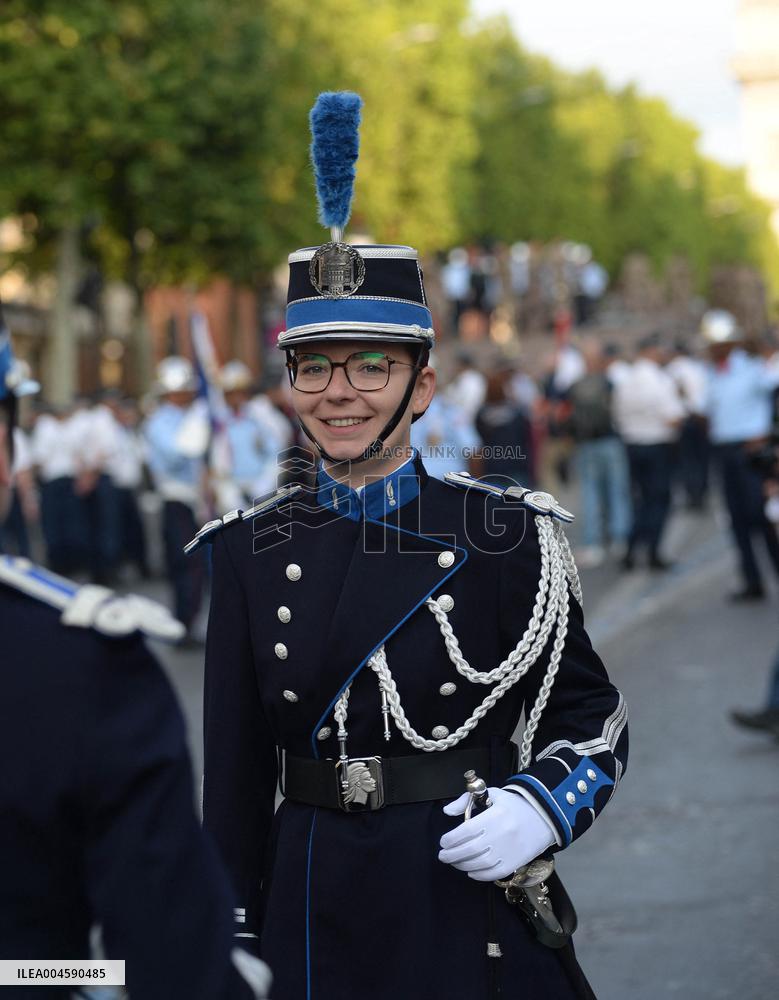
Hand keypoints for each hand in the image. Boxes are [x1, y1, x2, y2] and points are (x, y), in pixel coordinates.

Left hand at [438, 787, 554, 881]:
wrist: (544, 817)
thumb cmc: (514, 804)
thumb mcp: (491, 794)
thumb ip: (466, 801)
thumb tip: (447, 811)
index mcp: (495, 816)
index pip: (467, 831)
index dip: (451, 839)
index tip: (443, 841)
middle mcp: (502, 835)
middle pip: (471, 850)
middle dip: (452, 855)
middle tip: (442, 855)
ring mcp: (509, 851)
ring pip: (481, 864)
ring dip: (463, 865)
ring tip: (454, 862)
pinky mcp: (516, 863)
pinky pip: (494, 874)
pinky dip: (479, 875)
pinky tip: (470, 872)